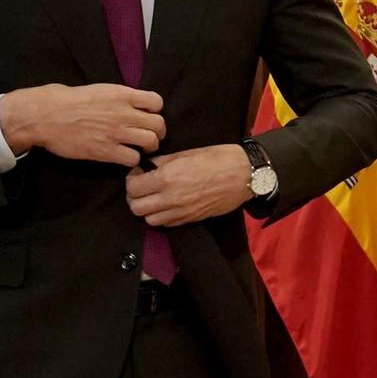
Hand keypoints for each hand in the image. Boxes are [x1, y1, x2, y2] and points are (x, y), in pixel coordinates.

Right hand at [0, 84, 163, 167]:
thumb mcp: (98, 89)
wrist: (45, 115)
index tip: (147, 116)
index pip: (157, 102)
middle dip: (157, 132)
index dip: (155, 111)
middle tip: (149, 136)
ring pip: (151, 142)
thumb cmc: (66, 99)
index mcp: (122, 94)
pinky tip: (125, 157)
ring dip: (149, 147)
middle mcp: (124, 113)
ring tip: (140, 148)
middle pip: (159, 124)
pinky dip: (133, 160)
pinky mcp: (107, 151)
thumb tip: (131, 104)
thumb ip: (119, 98)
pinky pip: (133, 159)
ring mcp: (117, 133)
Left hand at [126, 144, 252, 226]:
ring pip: (149, 219)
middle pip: (136, 207)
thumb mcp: (186, 153)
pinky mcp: (191, 219)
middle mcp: (170, 198)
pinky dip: (162, 216)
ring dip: (148, 209)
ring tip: (155, 197)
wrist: (244, 174)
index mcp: (167, 178)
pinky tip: (168, 204)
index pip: (133, 187)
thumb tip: (147, 167)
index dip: (132, 179)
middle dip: (135, 196)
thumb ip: (163, 162)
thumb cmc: (218, 158)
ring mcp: (181, 212)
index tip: (139, 173)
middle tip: (143, 186)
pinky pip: (166, 224)